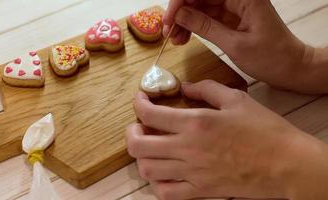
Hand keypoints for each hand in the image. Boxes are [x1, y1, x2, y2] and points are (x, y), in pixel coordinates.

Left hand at [126, 80, 327, 199]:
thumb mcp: (236, 99)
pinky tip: (163, 171)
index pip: (150, 114)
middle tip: (138, 125)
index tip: (141, 99)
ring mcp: (192, 173)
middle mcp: (188, 149)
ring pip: (147, 170)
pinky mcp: (201, 191)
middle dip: (131, 132)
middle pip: (138, 144)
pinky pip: (166, 193)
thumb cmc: (264, 129)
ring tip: (150, 147)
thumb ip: (205, 89)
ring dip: (141, 156)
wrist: (287, 164)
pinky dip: (157, 182)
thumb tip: (184, 87)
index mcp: (196, 123)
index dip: (138, 104)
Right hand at [162, 0, 318, 92]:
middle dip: (179, 13)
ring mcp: (233, 6)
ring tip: (174, 40)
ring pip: (199, 7)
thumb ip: (205, 27)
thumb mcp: (234, 44)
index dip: (181, 2)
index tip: (167, 20)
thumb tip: (179, 15)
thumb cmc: (271, 57)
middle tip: (166, 33)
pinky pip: (205, 17)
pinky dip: (193, 27)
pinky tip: (183, 38)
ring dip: (184, 21)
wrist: (289, 68)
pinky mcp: (231, 17)